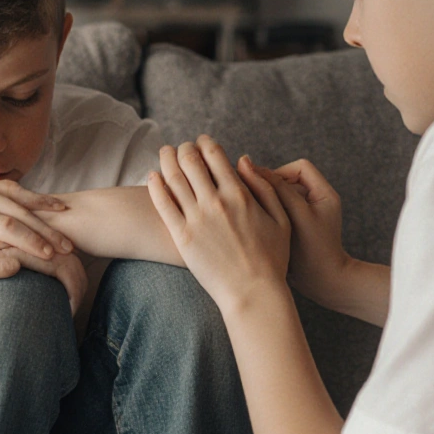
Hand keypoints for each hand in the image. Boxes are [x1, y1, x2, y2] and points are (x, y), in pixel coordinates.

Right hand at [0, 179, 73, 261]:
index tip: (64, 212)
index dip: (43, 202)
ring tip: (56, 253)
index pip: (18, 193)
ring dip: (37, 238)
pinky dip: (17, 247)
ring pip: (12, 222)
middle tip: (70, 243)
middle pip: (22, 208)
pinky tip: (32, 260)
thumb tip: (8, 218)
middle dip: (48, 225)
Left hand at [146, 136, 290, 309]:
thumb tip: (244, 159)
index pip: (215, 156)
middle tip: (180, 146)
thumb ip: (264, 185)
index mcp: (239, 194)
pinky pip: (163, 205)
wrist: (253, 293)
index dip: (206, 143)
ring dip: (166, 160)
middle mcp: (216, 202)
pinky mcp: (183, 237)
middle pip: (191, 162)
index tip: (201, 141)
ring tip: (164, 153)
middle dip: (184, 148)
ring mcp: (197, 219)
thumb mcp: (281, 218)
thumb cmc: (272, 258)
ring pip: (174, 178)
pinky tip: (152, 177)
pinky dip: (155, 186)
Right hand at [257, 159, 350, 304]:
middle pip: (288, 180)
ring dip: (268, 202)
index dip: (280, 173)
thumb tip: (252, 167)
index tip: (266, 190)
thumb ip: (278, 189)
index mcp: (324, 193)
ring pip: (280, 195)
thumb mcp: (297, 215)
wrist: (323, 283)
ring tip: (257, 216)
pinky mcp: (296, 226)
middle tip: (256, 202)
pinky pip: (279, 210)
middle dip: (271, 189)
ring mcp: (306, 213)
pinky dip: (268, 214)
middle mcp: (316, 200)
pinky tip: (259, 226)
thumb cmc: (315, 251)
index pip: (299, 167)